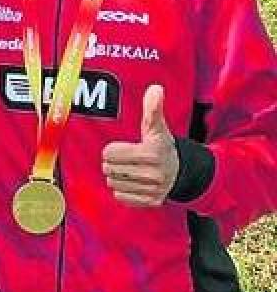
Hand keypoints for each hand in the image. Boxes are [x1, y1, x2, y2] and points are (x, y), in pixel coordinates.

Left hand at [102, 84, 178, 206]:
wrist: (182, 173)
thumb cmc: (162, 147)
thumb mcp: (157, 128)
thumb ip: (153, 109)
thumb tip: (155, 88)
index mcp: (152, 153)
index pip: (110, 153)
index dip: (113, 149)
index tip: (123, 148)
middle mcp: (154, 174)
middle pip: (109, 169)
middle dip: (113, 163)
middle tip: (126, 160)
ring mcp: (153, 190)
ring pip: (113, 183)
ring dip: (117, 177)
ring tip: (131, 171)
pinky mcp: (150, 202)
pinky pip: (120, 197)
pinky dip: (123, 190)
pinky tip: (134, 183)